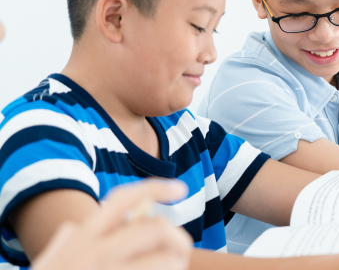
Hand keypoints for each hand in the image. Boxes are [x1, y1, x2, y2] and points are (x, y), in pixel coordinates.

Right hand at [32, 180, 192, 269]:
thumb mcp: (47, 265)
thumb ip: (61, 246)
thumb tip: (70, 229)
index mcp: (83, 240)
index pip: (123, 200)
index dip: (156, 188)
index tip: (180, 189)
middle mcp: (97, 254)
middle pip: (158, 228)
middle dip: (179, 240)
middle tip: (179, 257)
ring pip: (167, 261)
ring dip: (176, 266)